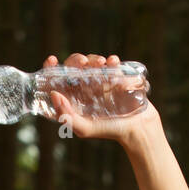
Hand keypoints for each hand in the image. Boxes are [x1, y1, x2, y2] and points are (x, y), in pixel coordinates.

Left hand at [42, 53, 159, 147]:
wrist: (136, 129)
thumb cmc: (108, 131)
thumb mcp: (84, 129)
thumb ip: (66, 116)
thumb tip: (54, 94)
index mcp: (73, 97)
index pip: (57, 79)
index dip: (51, 68)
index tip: (52, 60)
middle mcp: (85, 86)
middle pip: (74, 65)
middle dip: (76, 59)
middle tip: (82, 62)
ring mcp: (101, 80)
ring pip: (92, 60)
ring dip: (93, 58)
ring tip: (100, 63)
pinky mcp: (117, 76)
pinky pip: (112, 63)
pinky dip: (111, 60)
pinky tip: (112, 62)